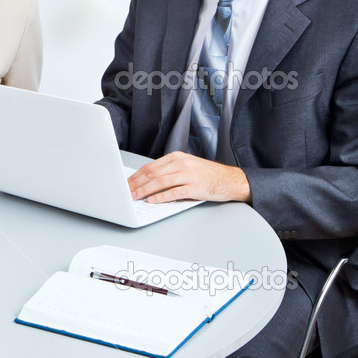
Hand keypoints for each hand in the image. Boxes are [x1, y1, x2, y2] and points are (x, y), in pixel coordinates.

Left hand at [128, 151, 251, 203]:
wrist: (231, 180)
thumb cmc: (207, 175)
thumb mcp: (187, 166)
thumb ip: (169, 171)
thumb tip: (147, 182)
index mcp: (177, 157)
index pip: (150, 166)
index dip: (136, 176)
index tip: (126, 183)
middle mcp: (182, 164)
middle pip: (152, 173)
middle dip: (136, 184)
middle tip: (125, 192)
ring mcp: (189, 175)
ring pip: (160, 182)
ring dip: (144, 190)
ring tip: (135, 197)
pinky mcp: (196, 187)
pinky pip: (174, 192)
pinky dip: (161, 197)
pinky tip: (153, 200)